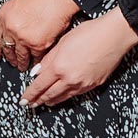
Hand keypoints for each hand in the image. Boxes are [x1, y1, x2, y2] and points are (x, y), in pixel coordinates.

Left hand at [0, 0, 78, 71]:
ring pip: (20, 56)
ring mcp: (23, 38)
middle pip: (7, 49)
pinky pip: (35, 57)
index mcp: (4, 15)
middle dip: (10, 58)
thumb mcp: (20, 1)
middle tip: (12, 62)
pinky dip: (37, 60)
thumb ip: (15, 16)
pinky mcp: (37, 44)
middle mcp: (10, 27)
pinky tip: (37, 63)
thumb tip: (16, 27)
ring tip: (24, 66)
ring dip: (22, 63)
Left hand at [22, 8, 137, 106]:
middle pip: (50, 95)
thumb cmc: (90, 32)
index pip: (39, 86)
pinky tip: (62, 96)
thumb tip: (37, 72)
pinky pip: (75, 94)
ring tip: (44, 103)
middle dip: (38, 101)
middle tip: (30, 104)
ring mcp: (83, 84)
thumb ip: (48, 58)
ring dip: (51, 101)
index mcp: (59, 67)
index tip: (23, 100)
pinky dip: (65, 97)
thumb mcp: (63, 41)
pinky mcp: (94, 85)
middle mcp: (70, 79)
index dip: (30, 94)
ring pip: (62, 97)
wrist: (114, 36)